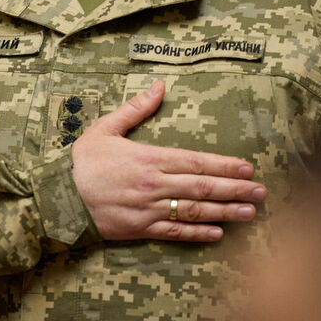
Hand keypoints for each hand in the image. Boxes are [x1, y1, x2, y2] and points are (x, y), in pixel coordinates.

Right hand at [70, 79, 266, 241]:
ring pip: (194, 211)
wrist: (59, 197)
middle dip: (235, 189)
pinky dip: (197, 234)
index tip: (248, 167)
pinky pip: (175, 232)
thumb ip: (135, 109)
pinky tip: (218, 234)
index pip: (195, 161)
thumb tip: (159, 86)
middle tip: (261, 191)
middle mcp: (154, 185)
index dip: (224, 165)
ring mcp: (149, 209)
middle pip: (202, 188)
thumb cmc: (82, 162)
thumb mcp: (105, 129)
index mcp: (149, 158)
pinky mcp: (141, 229)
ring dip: (225, 212)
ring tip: (250, 213)